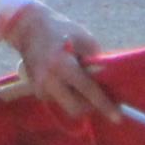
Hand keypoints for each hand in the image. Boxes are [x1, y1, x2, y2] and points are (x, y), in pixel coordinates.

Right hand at [0, 0, 110, 119]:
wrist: (27, 27)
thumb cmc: (60, 30)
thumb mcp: (83, 38)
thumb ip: (95, 60)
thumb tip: (106, 79)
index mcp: (62, 65)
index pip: (88, 90)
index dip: (104, 105)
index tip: (118, 117)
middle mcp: (49, 80)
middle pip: (75, 108)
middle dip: (90, 107)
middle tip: (100, 99)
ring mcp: (40, 87)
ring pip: (65, 106)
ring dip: (78, 100)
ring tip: (81, 83)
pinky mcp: (35, 89)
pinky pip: (57, 100)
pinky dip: (67, 95)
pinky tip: (68, 80)